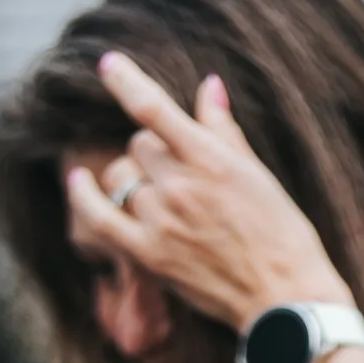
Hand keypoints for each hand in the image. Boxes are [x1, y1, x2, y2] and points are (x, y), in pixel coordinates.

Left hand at [68, 52, 343, 333]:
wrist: (284, 298)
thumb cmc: (281, 234)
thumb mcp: (257, 173)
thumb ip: (223, 129)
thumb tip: (208, 85)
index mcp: (209, 158)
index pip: (153, 107)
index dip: (125, 81)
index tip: (108, 63)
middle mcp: (179, 185)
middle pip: (139, 145)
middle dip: (153, 152)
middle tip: (178, 173)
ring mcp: (161, 221)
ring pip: (123, 177)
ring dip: (135, 178)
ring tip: (158, 195)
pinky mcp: (150, 255)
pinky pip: (100, 217)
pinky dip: (85, 197)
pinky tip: (79, 182)